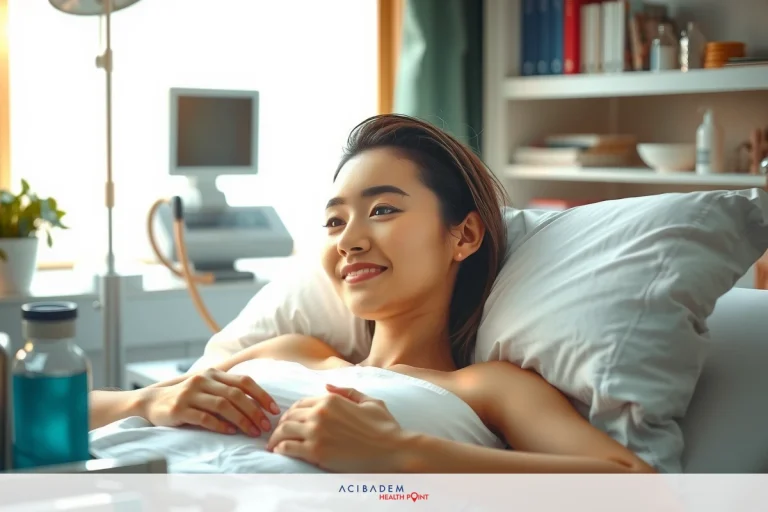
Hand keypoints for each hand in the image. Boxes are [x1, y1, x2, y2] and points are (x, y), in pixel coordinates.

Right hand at [140, 368, 279, 436]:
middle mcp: (203, 380)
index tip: (274, 410)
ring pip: (222, 405)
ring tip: (252, 431)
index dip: (261, 395)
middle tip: (265, 426)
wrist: (152, 401)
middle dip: (254, 411)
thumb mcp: (208, 388)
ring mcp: (190, 393)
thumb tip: (259, 405)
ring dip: (241, 420)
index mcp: (214, 374)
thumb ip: (228, 391)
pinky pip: (204, 417)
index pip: (244, 381)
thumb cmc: (188, 397)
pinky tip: (230, 432)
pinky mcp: (179, 409)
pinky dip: (220, 425)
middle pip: (235, 394)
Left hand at [266, 384, 405, 471]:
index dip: (291, 413)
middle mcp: (320, 413)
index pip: (300, 403)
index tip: (288, 421)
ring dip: (276, 438)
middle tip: (276, 434)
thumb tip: (327, 386)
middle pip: (289, 416)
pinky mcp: (316, 452)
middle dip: (281, 425)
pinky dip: (280, 449)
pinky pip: (288, 448)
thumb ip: (347, 392)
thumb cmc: (385, 426)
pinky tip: (280, 452)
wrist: (393, 449)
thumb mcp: (369, 401)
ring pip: (284, 431)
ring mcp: (316, 432)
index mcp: (331, 399)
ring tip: (273, 445)